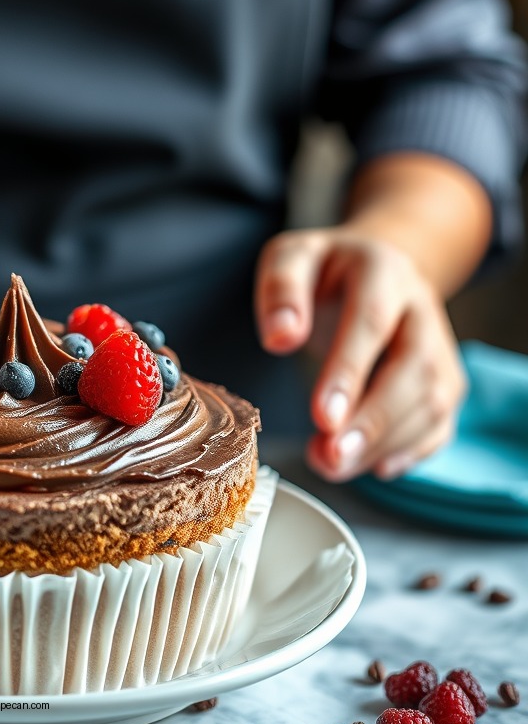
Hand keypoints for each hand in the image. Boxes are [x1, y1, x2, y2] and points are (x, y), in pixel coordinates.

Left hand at [254, 226, 466, 481]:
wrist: (372, 264)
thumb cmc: (323, 269)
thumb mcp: (290, 258)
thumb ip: (280, 289)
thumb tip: (280, 337)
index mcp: (383, 271)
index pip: (370, 323)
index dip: (349, 373)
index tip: (322, 417)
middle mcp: (421, 308)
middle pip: (414, 370)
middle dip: (373, 421)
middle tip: (329, 456)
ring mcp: (439, 345)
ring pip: (432, 402)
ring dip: (385, 443)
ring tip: (331, 464)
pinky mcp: (444, 378)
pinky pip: (441, 422)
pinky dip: (410, 451)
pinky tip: (372, 465)